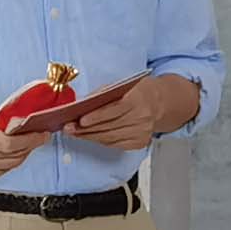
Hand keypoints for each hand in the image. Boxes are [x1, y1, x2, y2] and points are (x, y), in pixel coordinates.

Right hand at [0, 108, 34, 183]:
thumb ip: (6, 122)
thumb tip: (30, 124)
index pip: (11, 144)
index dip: (30, 141)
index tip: (42, 135)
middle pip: (14, 157)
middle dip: (30, 147)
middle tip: (39, 139)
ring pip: (12, 165)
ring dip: (24, 155)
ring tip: (29, 145)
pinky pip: (4, 171)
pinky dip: (12, 163)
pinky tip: (14, 154)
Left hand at [65, 77, 200, 152]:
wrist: (161, 102)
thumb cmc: (139, 90)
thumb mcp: (125, 85)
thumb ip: (106, 94)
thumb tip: (83, 104)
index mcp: (138, 100)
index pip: (114, 110)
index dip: (96, 117)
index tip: (80, 120)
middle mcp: (142, 118)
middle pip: (109, 127)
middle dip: (86, 129)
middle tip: (69, 128)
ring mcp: (142, 133)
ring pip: (109, 138)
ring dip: (89, 136)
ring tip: (74, 133)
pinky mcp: (140, 143)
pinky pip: (115, 144)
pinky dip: (100, 141)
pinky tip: (89, 136)